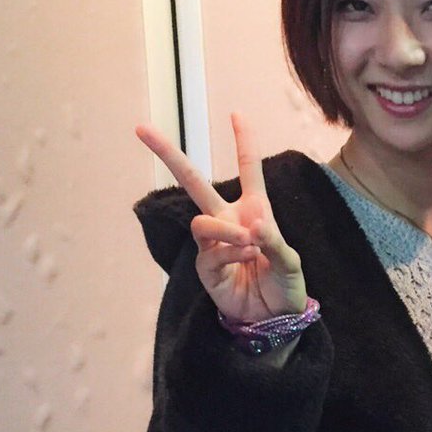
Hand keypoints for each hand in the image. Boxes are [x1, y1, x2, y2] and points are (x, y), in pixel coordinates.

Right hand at [136, 113, 306, 321]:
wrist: (274, 317)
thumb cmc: (285, 282)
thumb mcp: (290, 261)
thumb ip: (274, 241)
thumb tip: (252, 226)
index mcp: (255, 208)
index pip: (248, 169)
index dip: (244, 141)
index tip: (237, 113)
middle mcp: (229, 219)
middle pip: (194, 181)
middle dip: (169, 154)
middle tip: (142, 129)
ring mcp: (214, 242)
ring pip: (202, 222)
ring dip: (227, 232)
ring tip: (250, 246)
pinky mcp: (205, 266)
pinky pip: (211, 252)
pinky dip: (231, 254)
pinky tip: (248, 260)